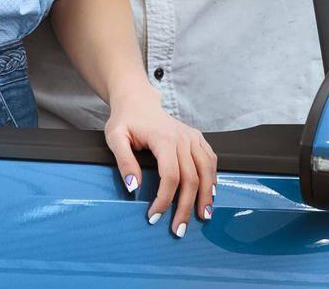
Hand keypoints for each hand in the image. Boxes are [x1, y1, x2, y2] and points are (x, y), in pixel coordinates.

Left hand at [103, 87, 216, 237]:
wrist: (138, 100)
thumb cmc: (126, 120)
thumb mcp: (115, 137)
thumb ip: (124, 161)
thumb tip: (133, 187)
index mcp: (164, 138)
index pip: (170, 176)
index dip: (164, 200)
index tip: (154, 217)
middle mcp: (183, 138)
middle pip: (191, 178)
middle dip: (186, 207)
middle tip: (179, 229)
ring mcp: (192, 137)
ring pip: (207, 170)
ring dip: (207, 196)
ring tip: (203, 216)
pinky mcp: (197, 138)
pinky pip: (211, 160)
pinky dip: (213, 178)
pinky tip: (210, 194)